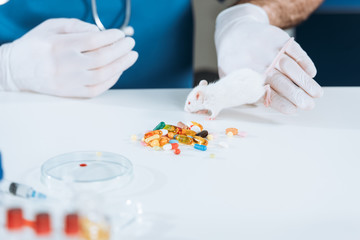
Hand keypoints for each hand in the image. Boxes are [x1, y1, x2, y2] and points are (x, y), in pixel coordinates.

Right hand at [0, 18, 137, 96]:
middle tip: (131, 44)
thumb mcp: (51, 26)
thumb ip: (76, 25)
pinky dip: (111, 80)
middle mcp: (64, 64)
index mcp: (59, 45)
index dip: (112, 37)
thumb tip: (100, 32)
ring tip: (131, 56)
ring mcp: (68, 81)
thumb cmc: (36, 45)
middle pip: (102, 58)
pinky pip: (97, 89)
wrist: (16, 69)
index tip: (121, 34)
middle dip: (121, 50)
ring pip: (102, 75)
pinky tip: (119, 71)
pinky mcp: (70, 93)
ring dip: (121, 65)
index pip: (93, 40)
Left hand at [215, 4, 322, 113]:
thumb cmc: (234, 60)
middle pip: (280, 81)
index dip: (281, 103)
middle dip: (297, 95)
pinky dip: (305, 62)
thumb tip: (260, 107)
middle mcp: (259, 63)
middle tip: (309, 106)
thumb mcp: (231, 77)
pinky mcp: (279, 38)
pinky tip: (312, 73)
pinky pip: (295, 51)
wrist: (234, 30)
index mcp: (246, 77)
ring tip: (317, 94)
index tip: (293, 110)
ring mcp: (270, 50)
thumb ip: (243, 92)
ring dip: (305, 81)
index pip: (266, 93)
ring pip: (290, 67)